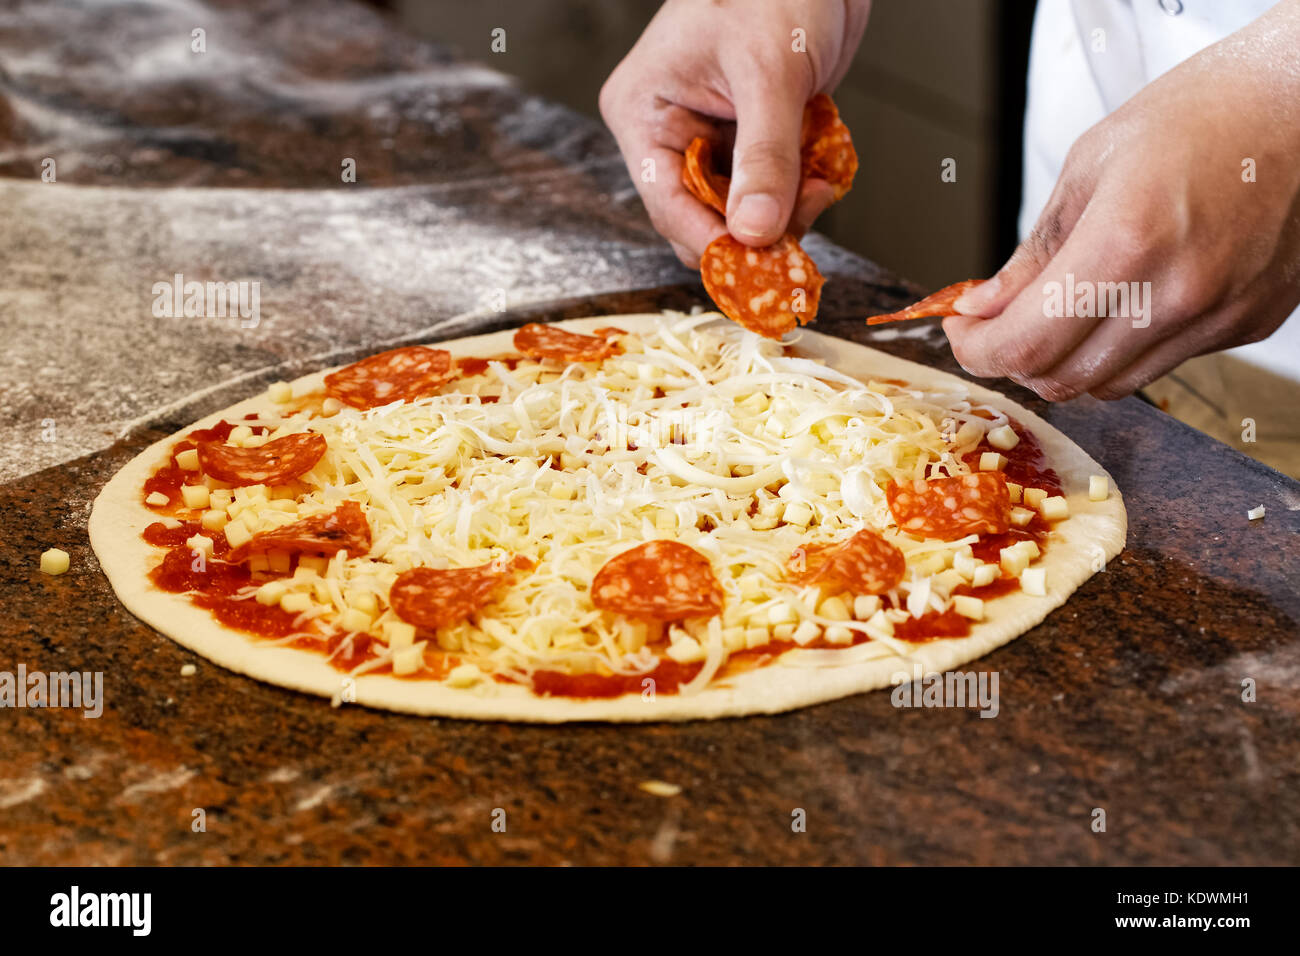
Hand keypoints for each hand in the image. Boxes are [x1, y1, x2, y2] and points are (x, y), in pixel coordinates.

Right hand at [599, 0, 869, 266]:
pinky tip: (823, 168)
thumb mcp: (767, 72)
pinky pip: (773, 191)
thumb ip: (764, 156)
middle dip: (754, 228)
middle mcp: (674, 134)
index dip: (712, 242)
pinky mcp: (754, 141)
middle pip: (704, 218)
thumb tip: (754, 232)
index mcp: (646, 114)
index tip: (756, 267)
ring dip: (787, 211)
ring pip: (742, 213)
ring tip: (819, 184)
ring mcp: (715, 140)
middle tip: (802, 221)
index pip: (668, 205)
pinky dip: (803, 191)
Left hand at [945, 1, 1299, 400]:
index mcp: (1126, 242)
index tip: (964, 331)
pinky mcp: (1248, 323)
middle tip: (997, 327)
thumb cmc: (1203, 114)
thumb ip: (1033, 253)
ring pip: (1111, 384)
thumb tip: (985, 306)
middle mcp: (1177, 292)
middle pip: (1063, 379)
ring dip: (1067, 362)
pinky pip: (1162, 363)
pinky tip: (1122, 303)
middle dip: (1013, 361)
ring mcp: (1218, 315)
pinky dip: (1123, 348)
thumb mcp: (1090, 167)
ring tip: (1055, 315)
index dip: (978, 350)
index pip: (1025, 344)